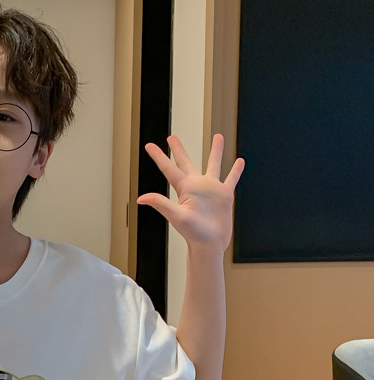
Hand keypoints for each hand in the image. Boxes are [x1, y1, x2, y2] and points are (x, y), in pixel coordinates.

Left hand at [137, 134, 243, 252]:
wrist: (210, 243)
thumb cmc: (192, 233)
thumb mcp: (176, 215)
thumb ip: (161, 203)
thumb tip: (140, 198)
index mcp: (184, 188)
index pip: (169, 168)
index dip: (159, 157)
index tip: (149, 146)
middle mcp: (197, 186)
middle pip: (186, 162)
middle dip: (179, 149)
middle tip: (172, 137)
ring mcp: (211, 189)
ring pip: (213, 164)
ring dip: (216, 151)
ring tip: (218, 136)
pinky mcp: (224, 195)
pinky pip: (231, 179)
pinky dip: (235, 171)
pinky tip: (239, 161)